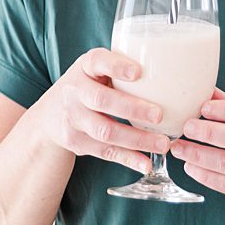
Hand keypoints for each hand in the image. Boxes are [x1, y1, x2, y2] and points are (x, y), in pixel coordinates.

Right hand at [33, 48, 175, 176]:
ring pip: (105, 131)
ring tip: (163, 144)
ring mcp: (72, 117)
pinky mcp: (76, 141)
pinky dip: (127, 159)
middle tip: (159, 115)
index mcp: (84, 67)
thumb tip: (175, 75)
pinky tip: (145, 163)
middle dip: (132, 109)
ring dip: (136, 139)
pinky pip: (105, 151)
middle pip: (101, 100)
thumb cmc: (87, 87)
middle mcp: (74, 90)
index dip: (116, 66)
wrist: (50, 114)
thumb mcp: (96, 71)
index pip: (97, 61)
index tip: (138, 72)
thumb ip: (121, 71)